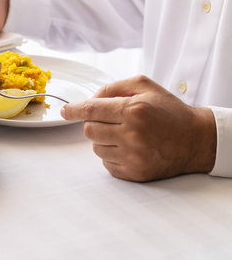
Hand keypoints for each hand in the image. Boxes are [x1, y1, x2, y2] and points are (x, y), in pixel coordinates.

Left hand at [61, 75, 215, 181]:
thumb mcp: (145, 86)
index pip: (90, 110)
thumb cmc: (168, 110)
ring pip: (96, 148)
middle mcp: (131, 134)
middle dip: (93, 123)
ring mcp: (133, 156)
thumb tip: (89, 98)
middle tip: (109, 120)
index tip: (64, 112)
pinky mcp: (135, 173)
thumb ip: (113, 87)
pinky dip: (112, 155)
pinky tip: (128, 148)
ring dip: (103, 139)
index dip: (73, 110)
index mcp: (133, 110)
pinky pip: (107, 164)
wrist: (195, 139)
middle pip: (89, 130)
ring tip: (123, 134)